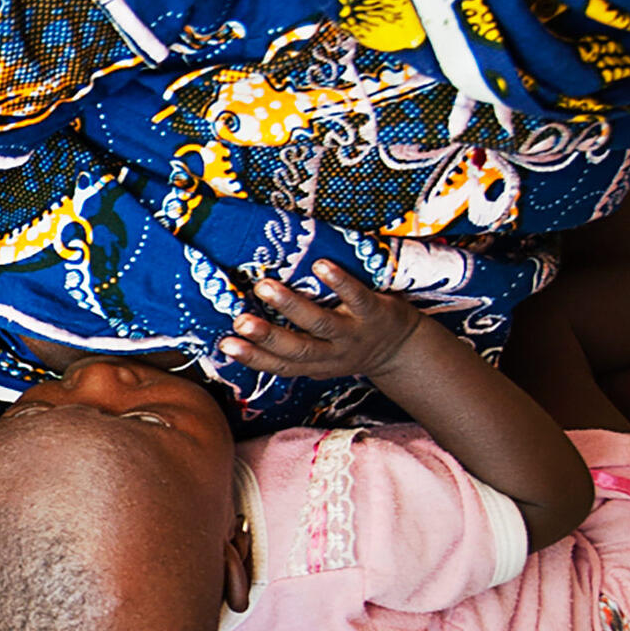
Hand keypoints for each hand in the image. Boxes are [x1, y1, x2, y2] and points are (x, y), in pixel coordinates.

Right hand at [219, 259, 422, 382]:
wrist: (403, 348)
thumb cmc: (348, 345)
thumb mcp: (320, 358)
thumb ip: (289, 345)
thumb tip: (241, 329)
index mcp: (314, 365)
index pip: (279, 365)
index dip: (252, 357)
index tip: (226, 344)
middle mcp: (332, 353)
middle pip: (297, 347)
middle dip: (266, 335)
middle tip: (239, 320)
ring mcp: (353, 332)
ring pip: (320, 322)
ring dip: (291, 305)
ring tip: (264, 287)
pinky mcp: (375, 312)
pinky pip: (357, 297)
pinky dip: (339, 282)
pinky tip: (320, 265)